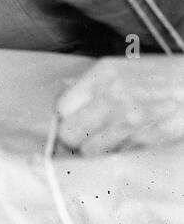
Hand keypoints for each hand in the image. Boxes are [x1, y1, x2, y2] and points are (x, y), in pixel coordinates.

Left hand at [57, 57, 183, 153]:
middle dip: (73, 139)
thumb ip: (91, 83)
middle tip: (82, 139)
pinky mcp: (147, 140)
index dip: (64, 119)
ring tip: (107, 141)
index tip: (69, 124)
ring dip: (95, 149)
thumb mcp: (121, 68)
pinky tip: (128, 143)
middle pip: (70, 134)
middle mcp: (111, 98)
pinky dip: (119, 153)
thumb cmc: (162, 76)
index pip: (62, 108)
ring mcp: (129, 122)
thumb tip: (66, 97)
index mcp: (101, 76)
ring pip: (92, 151)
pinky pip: (118, 155)